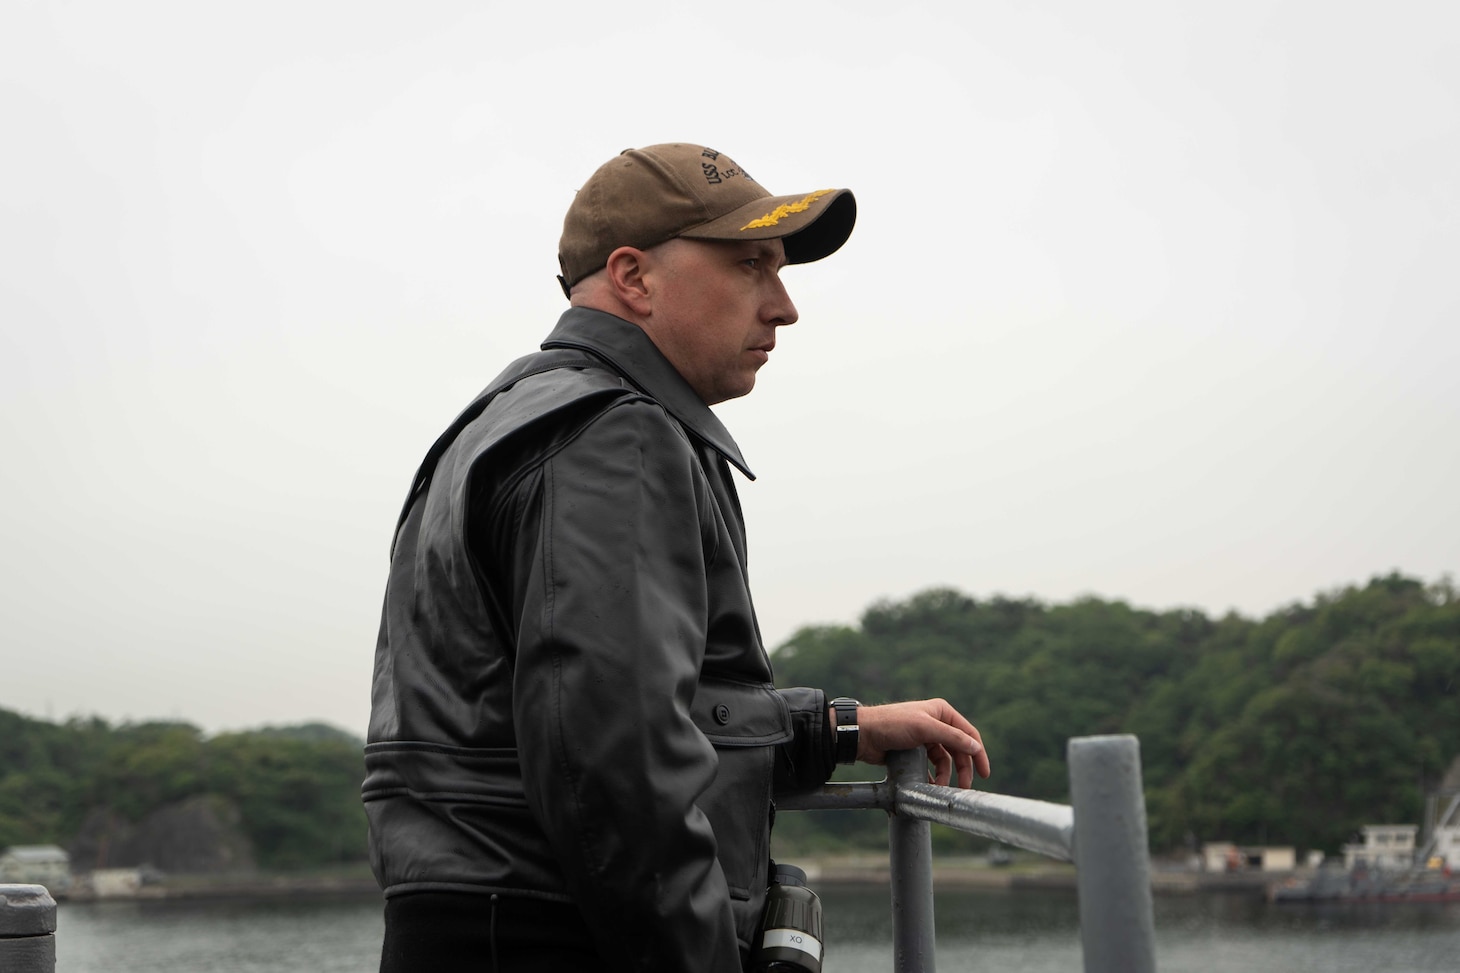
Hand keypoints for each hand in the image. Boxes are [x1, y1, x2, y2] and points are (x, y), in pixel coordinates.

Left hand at [852, 698, 989, 787]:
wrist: (863, 735)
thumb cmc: (891, 725)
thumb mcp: (925, 728)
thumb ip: (952, 737)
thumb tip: (976, 747)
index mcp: (941, 712)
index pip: (968, 734)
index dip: (979, 754)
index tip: (985, 773)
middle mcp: (936, 723)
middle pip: (958, 750)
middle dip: (962, 769)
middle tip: (964, 788)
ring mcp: (925, 737)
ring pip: (944, 760)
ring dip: (945, 775)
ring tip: (941, 788)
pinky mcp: (914, 751)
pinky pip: (931, 766)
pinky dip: (933, 776)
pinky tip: (931, 786)